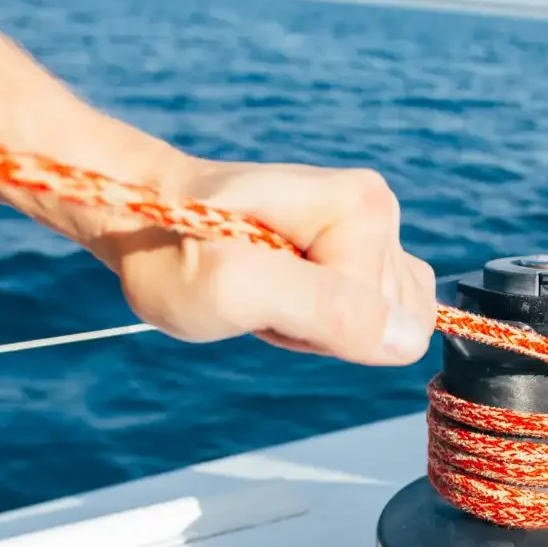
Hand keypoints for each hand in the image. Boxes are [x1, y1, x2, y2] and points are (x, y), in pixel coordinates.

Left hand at [92, 155, 437, 365]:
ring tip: (264, 290)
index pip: (387, 320)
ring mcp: (370, 226)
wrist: (140, 217)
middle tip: (258, 294)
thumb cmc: (175, 254)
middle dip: (320, 323)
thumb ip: (327, 312)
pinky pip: (367, 310)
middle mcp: (378, 208)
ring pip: (381, 319)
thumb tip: (407, 338)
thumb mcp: (238, 292)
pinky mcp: (356, 245)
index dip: (318, 326)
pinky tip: (278, 290)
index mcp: (364, 210)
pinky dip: (321, 316)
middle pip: (391, 318)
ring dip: (318, 322)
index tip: (261, 294)